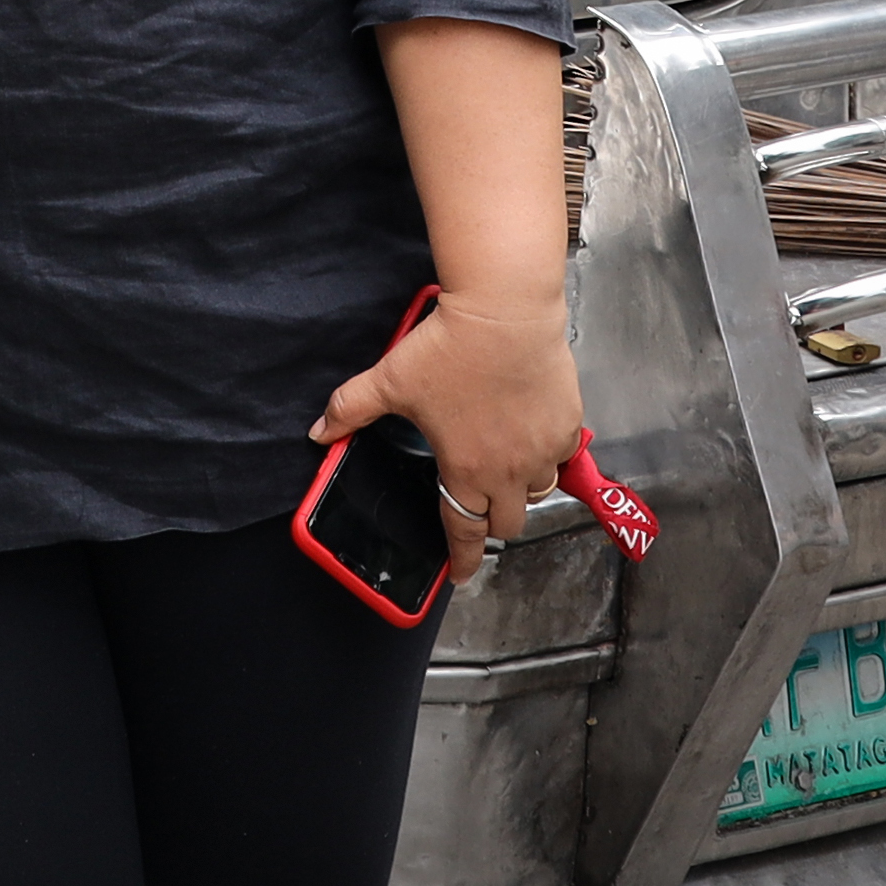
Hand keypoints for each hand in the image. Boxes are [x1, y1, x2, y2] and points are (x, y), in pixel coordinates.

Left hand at [316, 288, 580, 567]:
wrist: (505, 312)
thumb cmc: (449, 347)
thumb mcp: (390, 380)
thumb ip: (351, 410)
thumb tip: (318, 431)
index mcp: (464, 470)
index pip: (465, 532)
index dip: (462, 559)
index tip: (460, 573)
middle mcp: (508, 471)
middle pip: (508, 523)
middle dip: (492, 524)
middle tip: (479, 511)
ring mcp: (543, 451)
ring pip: (537, 492)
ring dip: (520, 490)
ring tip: (503, 470)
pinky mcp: (567, 426)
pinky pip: (561, 457)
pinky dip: (547, 455)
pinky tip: (530, 435)